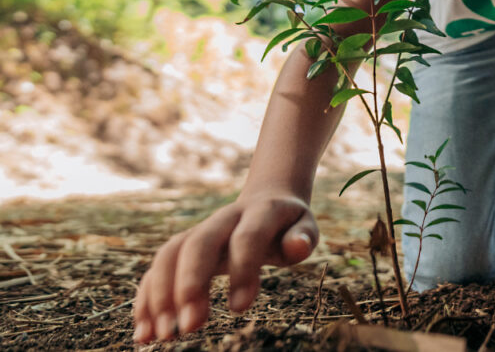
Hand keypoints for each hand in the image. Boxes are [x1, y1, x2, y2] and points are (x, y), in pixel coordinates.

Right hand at [132, 192, 317, 342]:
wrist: (266, 202)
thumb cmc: (289, 226)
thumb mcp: (305, 227)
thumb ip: (303, 237)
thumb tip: (297, 247)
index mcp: (259, 212)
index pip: (246, 237)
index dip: (242, 269)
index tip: (240, 309)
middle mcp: (223, 219)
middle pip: (198, 244)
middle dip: (190, 284)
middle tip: (191, 327)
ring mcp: (199, 231)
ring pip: (169, 255)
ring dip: (160, 295)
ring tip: (161, 336)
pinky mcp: (182, 247)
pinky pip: (157, 269)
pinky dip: (146, 299)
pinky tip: (144, 333)